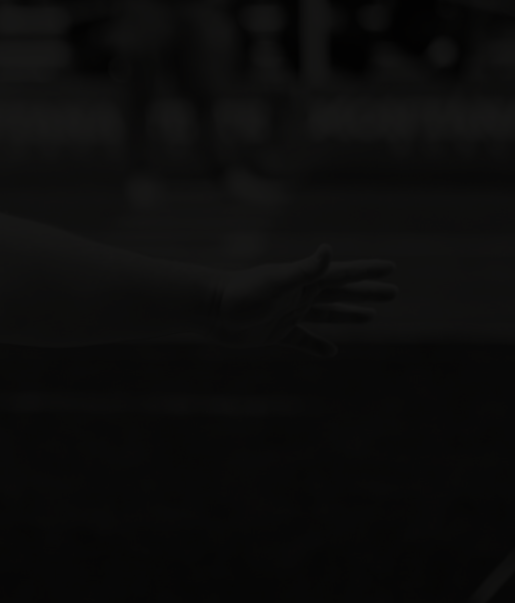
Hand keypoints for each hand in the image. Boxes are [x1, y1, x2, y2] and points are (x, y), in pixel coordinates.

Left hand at [206, 245, 398, 355]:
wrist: (209, 311)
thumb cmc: (241, 293)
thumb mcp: (276, 280)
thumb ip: (304, 269)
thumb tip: (328, 249)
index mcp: (304, 280)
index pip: (343, 273)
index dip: (367, 271)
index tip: (391, 267)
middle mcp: (299, 294)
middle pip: (341, 293)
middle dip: (367, 293)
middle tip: (393, 292)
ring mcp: (289, 314)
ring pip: (327, 314)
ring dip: (349, 315)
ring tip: (371, 317)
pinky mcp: (276, 333)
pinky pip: (302, 340)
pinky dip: (316, 346)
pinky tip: (331, 352)